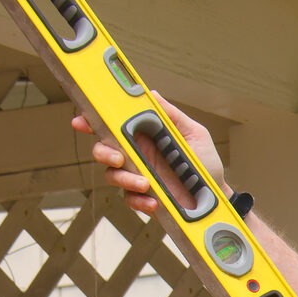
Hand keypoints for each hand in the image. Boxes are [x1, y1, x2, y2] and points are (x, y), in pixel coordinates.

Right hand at [72, 91, 226, 217]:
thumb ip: (171, 116)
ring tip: (146, 183)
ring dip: (125, 179)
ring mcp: (137, 177)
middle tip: (119, 158)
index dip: (92, 121)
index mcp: (143, 136)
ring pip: (113, 176)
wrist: (215, 194)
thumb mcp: (193, 132)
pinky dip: (139, 201)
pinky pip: (130, 199)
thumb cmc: (205, 160)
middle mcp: (136, 155)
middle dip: (104, 153)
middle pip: (103, 151)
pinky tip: (154, 201)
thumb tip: (152, 95)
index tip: (82, 121)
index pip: (112, 126)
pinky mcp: (143, 198)